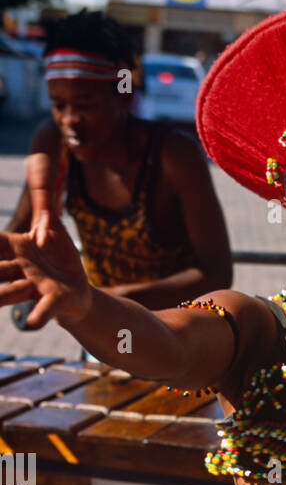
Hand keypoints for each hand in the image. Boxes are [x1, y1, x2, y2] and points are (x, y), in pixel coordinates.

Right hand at [0, 153, 91, 326]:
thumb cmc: (60, 258)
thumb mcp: (51, 224)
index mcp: (15, 248)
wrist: (78, 294)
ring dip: (1, 295)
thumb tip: (38, 161)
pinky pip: (44, 309)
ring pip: (9, 291)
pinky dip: (37, 316)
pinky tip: (30, 324)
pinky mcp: (53, 300)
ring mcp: (33, 286)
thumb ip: (43, 199)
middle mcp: (18, 269)